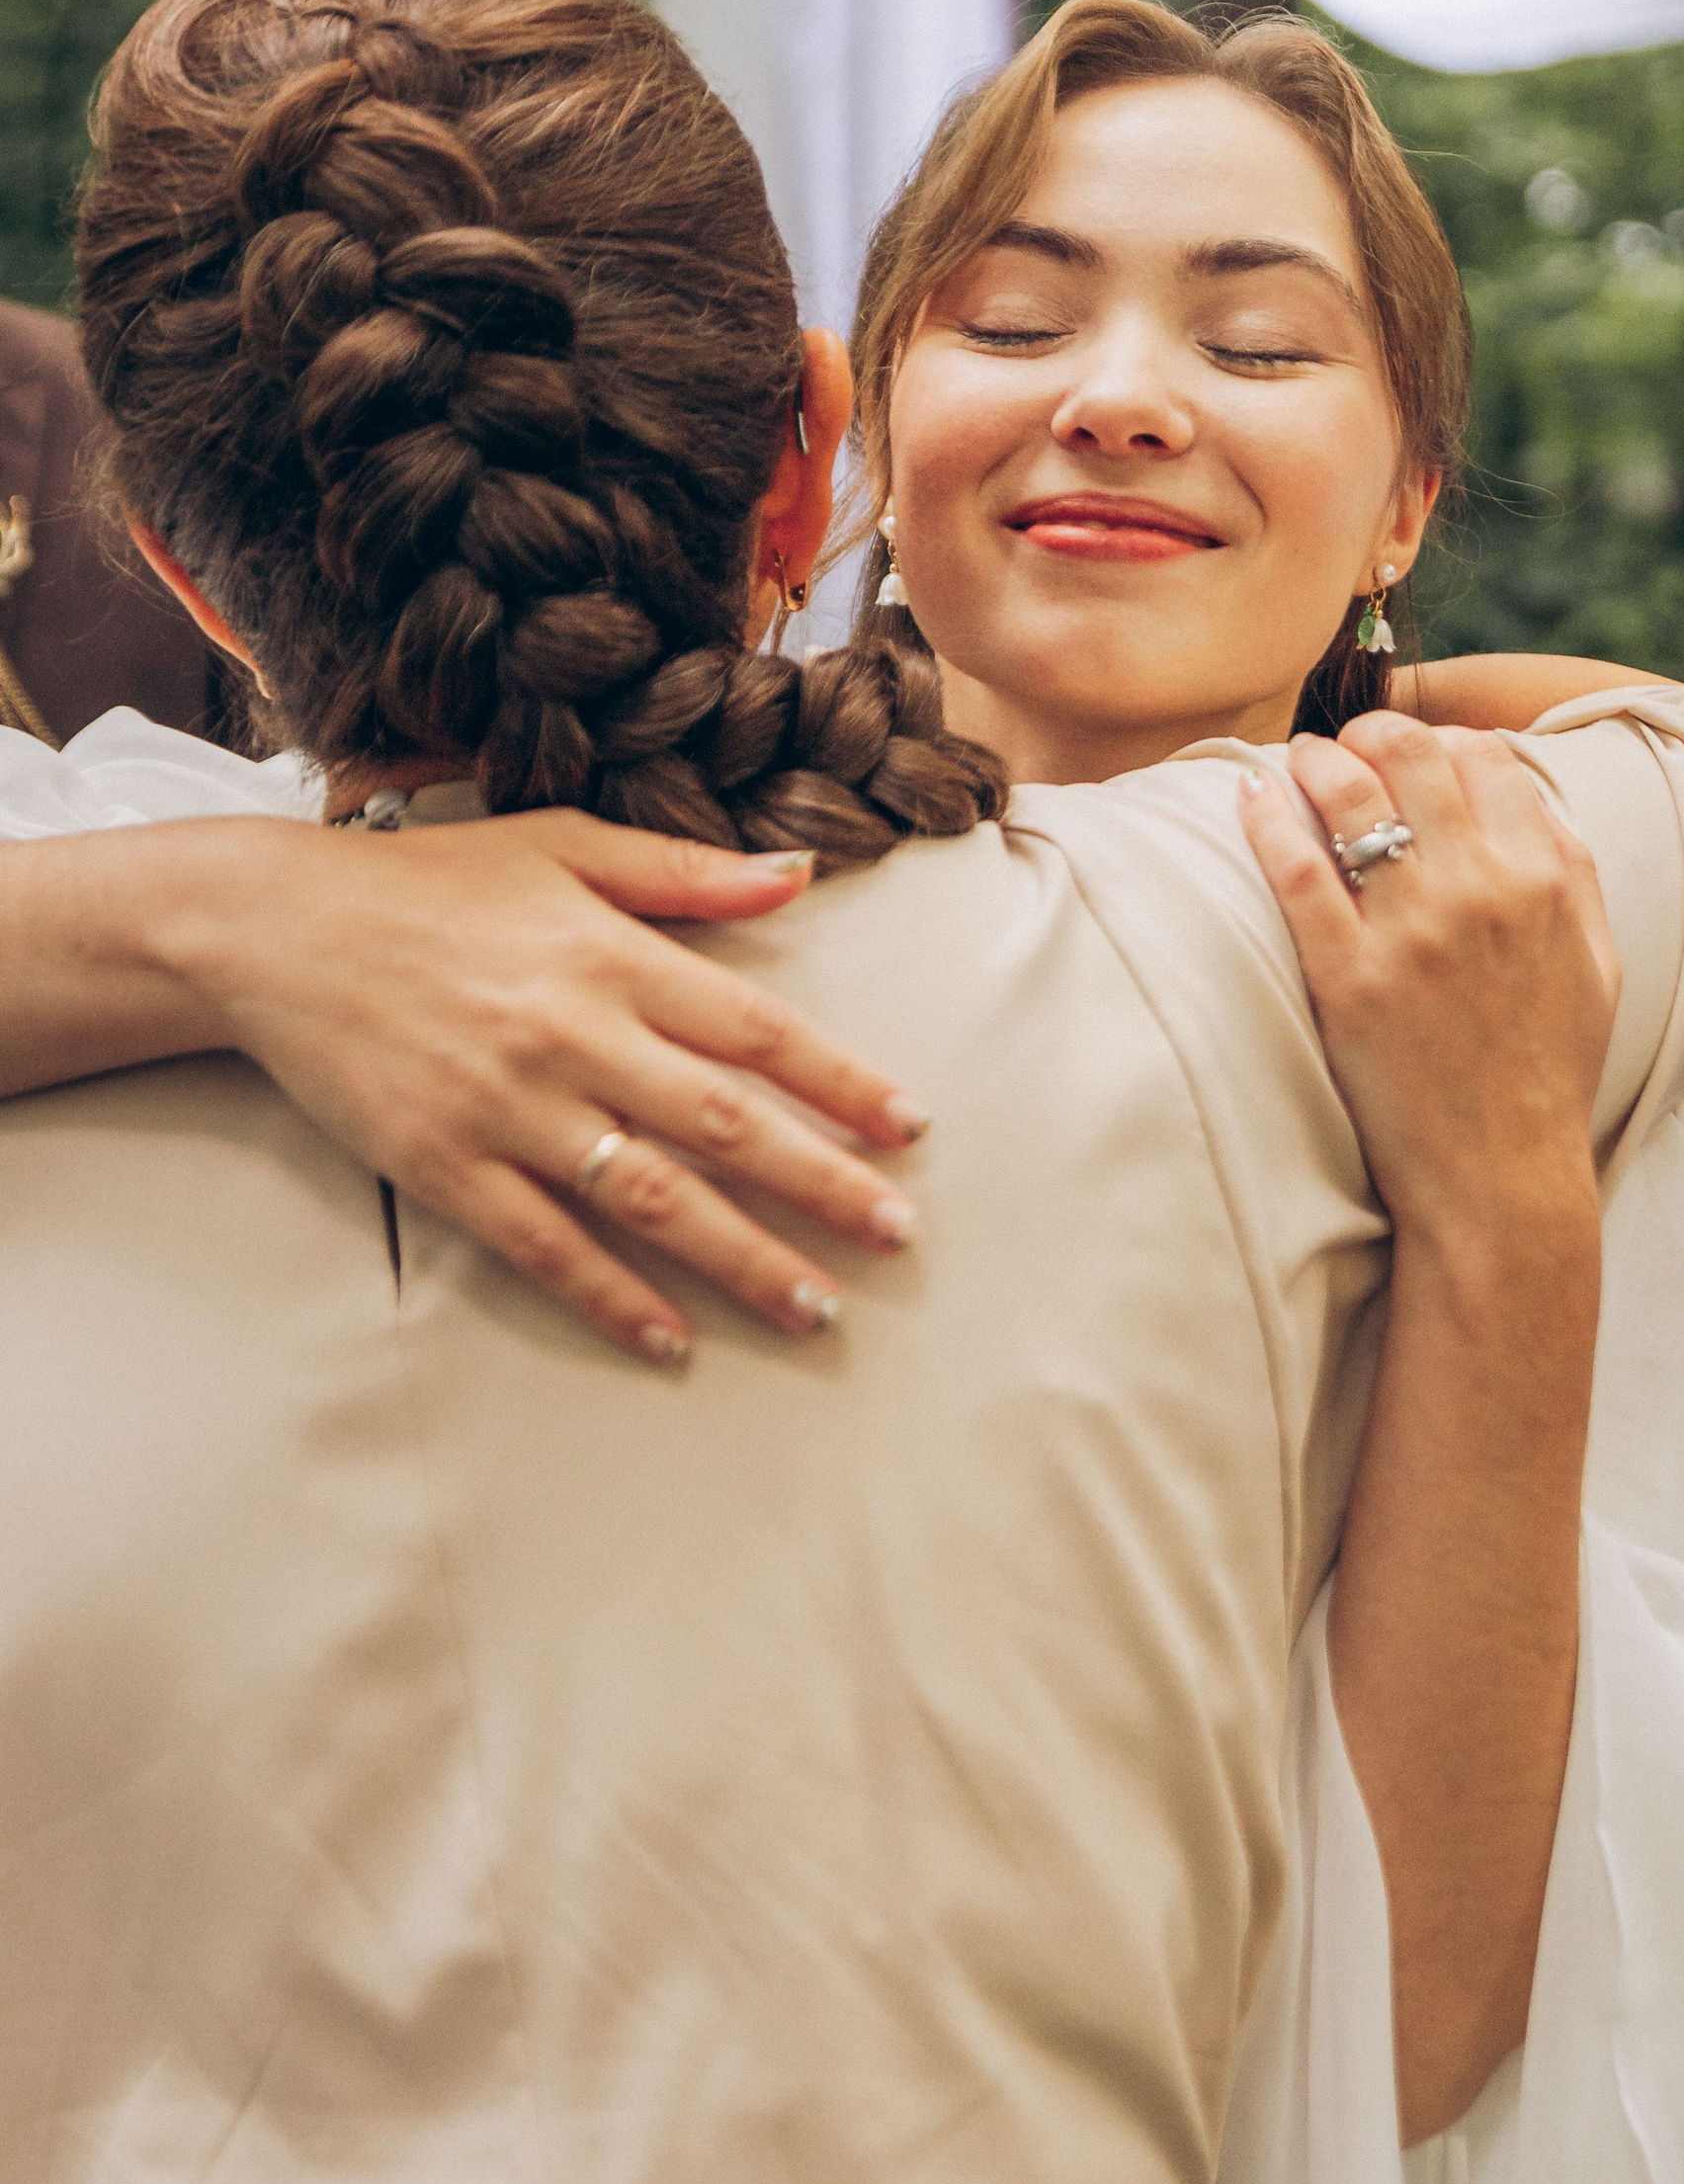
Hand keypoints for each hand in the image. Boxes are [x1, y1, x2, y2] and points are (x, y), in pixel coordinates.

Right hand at [167, 813, 928, 1365]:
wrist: (274, 930)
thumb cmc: (430, 882)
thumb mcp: (563, 845)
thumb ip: (686, 870)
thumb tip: (799, 873)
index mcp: (611, 955)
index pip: (755, 1030)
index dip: (840, 1083)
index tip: (908, 1129)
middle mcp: (573, 1036)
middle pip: (724, 1125)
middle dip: (821, 1186)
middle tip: (896, 1236)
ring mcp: (509, 1109)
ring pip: (650, 1199)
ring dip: (742, 1259)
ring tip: (817, 1306)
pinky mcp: (446, 1167)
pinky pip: (545, 1246)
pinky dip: (612, 1296)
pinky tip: (674, 1338)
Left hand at [1239, 711, 1616, 1244]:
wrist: (1502, 1177)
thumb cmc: (1549, 1074)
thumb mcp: (1596, 964)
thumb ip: (1572, 872)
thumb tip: (1530, 798)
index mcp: (1544, 879)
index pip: (1486, 756)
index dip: (1443, 739)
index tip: (1413, 752)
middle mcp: (1482, 889)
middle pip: (1413, 753)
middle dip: (1371, 731)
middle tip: (1346, 743)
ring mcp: (1411, 931)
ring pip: (1349, 793)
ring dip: (1315, 759)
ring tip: (1296, 763)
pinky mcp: (1348, 976)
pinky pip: (1296, 868)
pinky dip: (1269, 818)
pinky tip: (1254, 797)